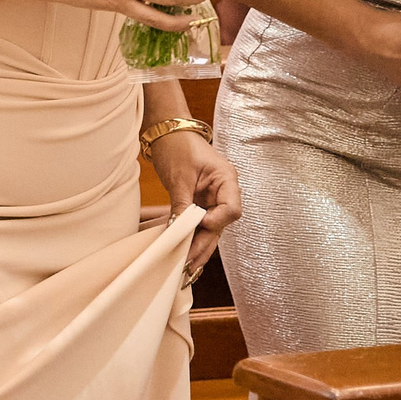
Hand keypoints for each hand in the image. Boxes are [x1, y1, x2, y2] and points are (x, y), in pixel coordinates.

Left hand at [147, 128, 239, 284]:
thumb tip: (177, 229)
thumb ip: (182, 203)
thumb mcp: (179, 176)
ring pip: (211, 228)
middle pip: (221, 224)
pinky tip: (185, 253)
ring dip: (198, 246)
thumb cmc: (177, 146)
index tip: (199, 224)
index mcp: (227, 180)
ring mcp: (214, 198)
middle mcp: (224, 191)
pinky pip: (200, 224)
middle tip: (189, 264)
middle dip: (205, 245)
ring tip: (186, 267)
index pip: (231, 209)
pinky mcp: (201, 202)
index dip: (216, 221)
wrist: (168, 132)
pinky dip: (192, 237)